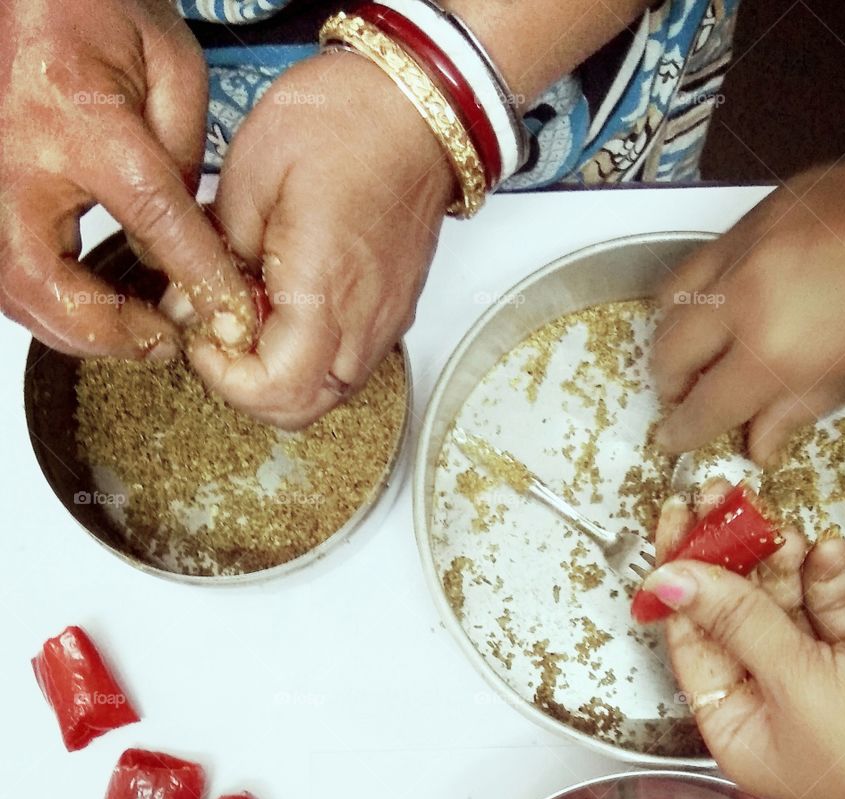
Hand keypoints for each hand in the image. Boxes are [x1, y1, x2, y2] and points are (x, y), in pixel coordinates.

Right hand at [0, 0, 252, 358]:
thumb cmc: (94, 10)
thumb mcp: (168, 63)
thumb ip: (186, 154)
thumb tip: (191, 239)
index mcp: (77, 113)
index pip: (150, 214)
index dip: (197, 273)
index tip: (230, 311)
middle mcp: (17, 156)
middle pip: (44, 281)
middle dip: (106, 330)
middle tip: (162, 346)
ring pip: (16, 291)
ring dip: (78, 329)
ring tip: (137, 336)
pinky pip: (9, 276)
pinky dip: (54, 307)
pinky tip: (100, 311)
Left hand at [173, 51, 453, 428]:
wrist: (415, 107)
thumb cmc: (343, 123)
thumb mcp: (251, 173)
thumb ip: (216, 251)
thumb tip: (192, 306)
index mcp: (324, 289)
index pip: (274, 389)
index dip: (225, 380)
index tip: (203, 336)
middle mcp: (362, 321)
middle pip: (300, 408)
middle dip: (247, 388)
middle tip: (219, 337)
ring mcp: (383, 323)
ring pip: (324, 395)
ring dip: (278, 377)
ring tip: (251, 319)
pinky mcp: (390, 314)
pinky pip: (344, 366)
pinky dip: (307, 360)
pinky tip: (286, 310)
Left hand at [645, 482, 844, 798]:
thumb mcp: (797, 684)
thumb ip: (739, 625)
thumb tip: (672, 582)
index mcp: (738, 728)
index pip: (691, 640)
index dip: (680, 580)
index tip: (675, 525)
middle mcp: (773, 704)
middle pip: (733, 616)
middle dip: (729, 558)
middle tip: (718, 502)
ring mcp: (819, 680)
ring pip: (785, 605)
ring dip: (781, 561)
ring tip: (777, 528)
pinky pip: (833, 609)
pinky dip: (828, 577)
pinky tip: (827, 552)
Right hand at [651, 165, 844, 463]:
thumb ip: (794, 411)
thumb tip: (756, 440)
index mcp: (772, 351)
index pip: (703, 408)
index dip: (683, 431)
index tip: (675, 438)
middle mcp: (745, 298)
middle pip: (670, 352)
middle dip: (670, 383)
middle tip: (686, 396)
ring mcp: (748, 248)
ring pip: (672, 299)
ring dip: (675, 332)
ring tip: (697, 347)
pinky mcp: (760, 212)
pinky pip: (706, 256)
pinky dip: (704, 286)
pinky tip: (729, 299)